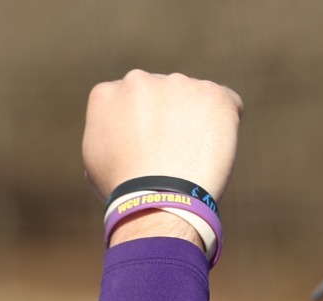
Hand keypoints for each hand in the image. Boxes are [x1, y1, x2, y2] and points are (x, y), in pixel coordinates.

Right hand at [83, 70, 242, 201]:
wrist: (157, 199)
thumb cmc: (122, 189)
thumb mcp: (96, 157)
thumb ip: (108, 129)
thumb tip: (121, 126)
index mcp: (106, 93)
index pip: (126, 100)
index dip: (138, 124)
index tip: (144, 147)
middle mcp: (139, 80)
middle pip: (160, 93)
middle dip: (167, 115)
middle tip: (170, 152)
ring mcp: (178, 84)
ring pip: (192, 98)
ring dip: (194, 120)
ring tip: (190, 158)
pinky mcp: (214, 94)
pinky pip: (225, 104)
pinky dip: (223, 125)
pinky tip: (210, 152)